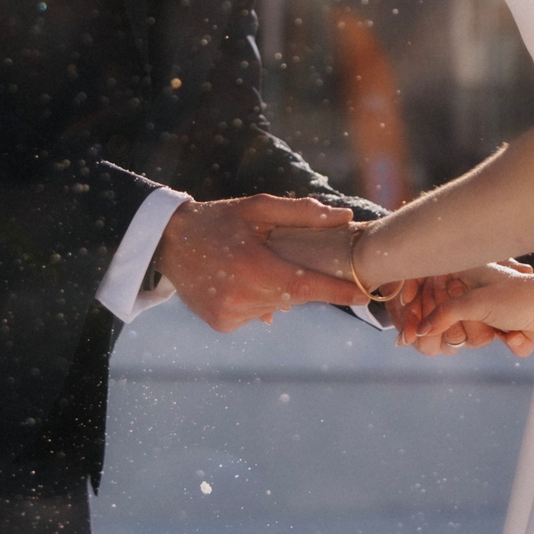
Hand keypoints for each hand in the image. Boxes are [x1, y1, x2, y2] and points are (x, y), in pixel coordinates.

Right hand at [153, 196, 365, 332]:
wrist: (169, 243)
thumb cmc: (218, 220)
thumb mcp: (257, 208)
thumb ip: (302, 214)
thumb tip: (344, 219)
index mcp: (252, 266)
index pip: (306, 286)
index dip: (337, 292)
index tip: (364, 294)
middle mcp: (241, 296)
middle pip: (294, 296)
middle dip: (306, 283)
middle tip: (294, 260)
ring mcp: (230, 315)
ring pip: (275, 306)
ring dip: (277, 289)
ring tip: (254, 266)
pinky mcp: (222, 325)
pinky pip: (256, 314)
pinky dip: (258, 299)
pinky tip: (241, 281)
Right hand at [404, 265, 533, 357]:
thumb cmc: (518, 296)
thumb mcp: (476, 302)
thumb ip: (444, 315)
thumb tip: (420, 331)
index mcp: (461, 271)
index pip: (424, 292)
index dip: (414, 314)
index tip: (407, 336)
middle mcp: (470, 289)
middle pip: (442, 321)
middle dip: (462, 331)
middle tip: (477, 329)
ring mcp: (486, 308)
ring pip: (467, 337)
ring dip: (487, 337)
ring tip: (502, 327)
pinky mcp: (503, 325)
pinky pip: (493, 344)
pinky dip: (510, 342)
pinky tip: (519, 334)